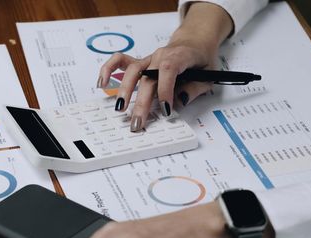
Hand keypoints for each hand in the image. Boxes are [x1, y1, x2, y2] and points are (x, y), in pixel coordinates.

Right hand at [97, 42, 214, 131]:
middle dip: (141, 102)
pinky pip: (120, 61)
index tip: (165, 109)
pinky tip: (102, 83)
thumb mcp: (208, 74)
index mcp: (179, 56)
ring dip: (124, 90)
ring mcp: (148, 59)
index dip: (165, 90)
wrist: (194, 42)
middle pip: (147, 78)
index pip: (168, 70)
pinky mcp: (140, 63)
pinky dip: (108, 70)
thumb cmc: (201, 58)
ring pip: (132, 72)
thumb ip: (194, 88)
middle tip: (138, 122)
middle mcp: (160, 56)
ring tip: (119, 108)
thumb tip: (179, 102)